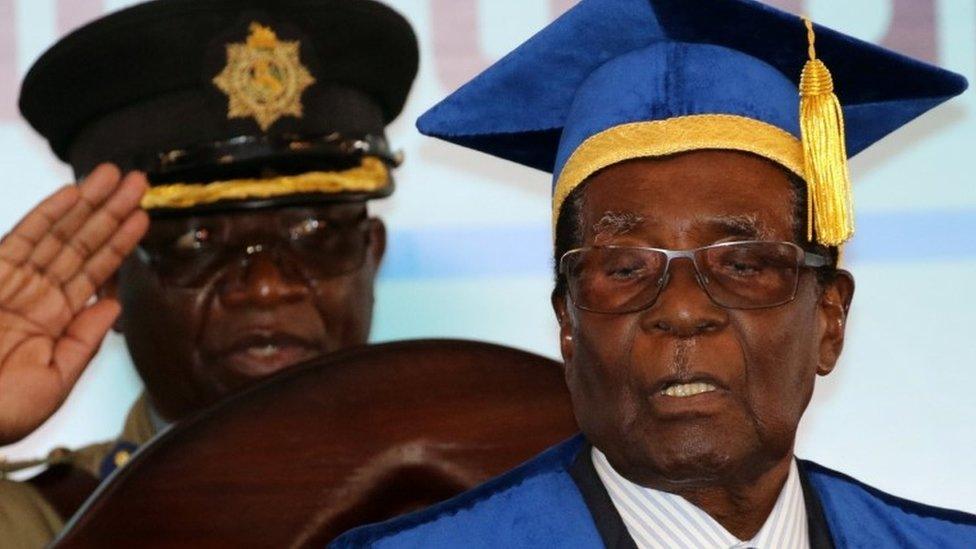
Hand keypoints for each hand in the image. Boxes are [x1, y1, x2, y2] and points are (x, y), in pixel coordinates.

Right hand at [0, 164, 148, 444]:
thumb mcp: (53, 381)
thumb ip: (84, 340)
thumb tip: (114, 305)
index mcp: (55, 322)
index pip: (95, 273)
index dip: (120, 244)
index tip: (144, 217)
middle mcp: (37, 295)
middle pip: (82, 245)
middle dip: (111, 212)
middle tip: (139, 182)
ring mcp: (13, 281)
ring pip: (59, 234)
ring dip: (89, 203)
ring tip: (118, 176)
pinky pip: (22, 237)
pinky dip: (48, 214)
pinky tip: (74, 193)